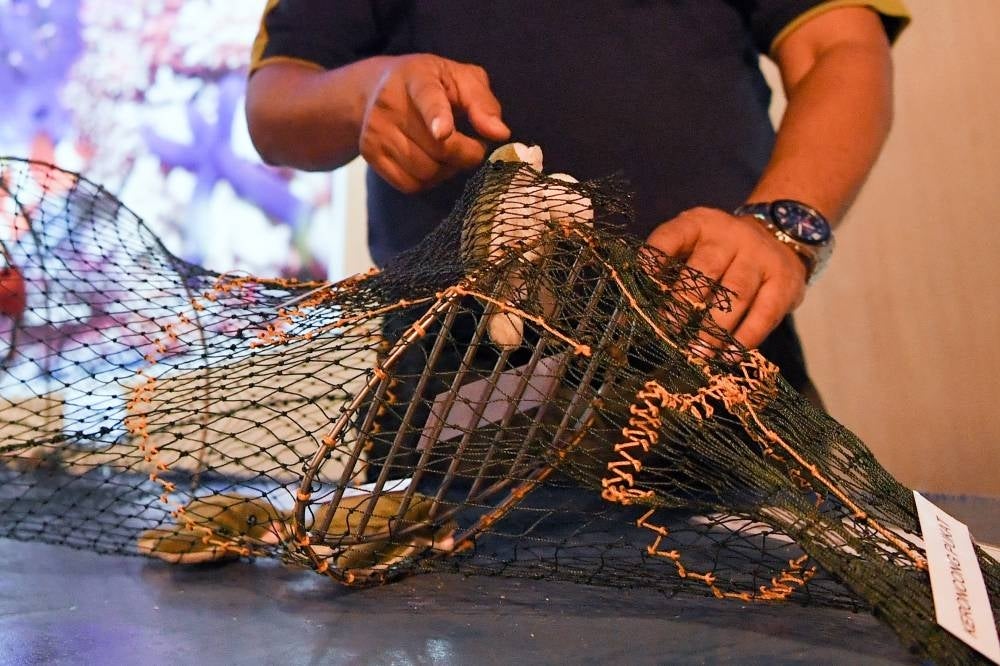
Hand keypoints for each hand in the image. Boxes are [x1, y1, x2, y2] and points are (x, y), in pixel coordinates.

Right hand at [360, 54, 510, 192]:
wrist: (375, 89)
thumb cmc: (432, 83)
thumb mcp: (461, 79)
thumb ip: (483, 103)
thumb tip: (500, 134)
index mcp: (417, 77)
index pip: (427, 98)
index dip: (437, 116)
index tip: (444, 133)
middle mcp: (390, 103)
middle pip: (438, 148)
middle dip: (467, 154)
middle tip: (473, 145)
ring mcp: (376, 131)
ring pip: (426, 171)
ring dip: (448, 170)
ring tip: (450, 152)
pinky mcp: (370, 154)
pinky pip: (410, 185)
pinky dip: (429, 181)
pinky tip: (432, 163)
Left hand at [646, 207, 806, 348]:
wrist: (781, 236)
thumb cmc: (722, 253)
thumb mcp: (695, 246)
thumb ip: (671, 269)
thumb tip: (639, 310)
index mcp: (700, 224)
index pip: (673, 234)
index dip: (656, 254)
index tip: (643, 275)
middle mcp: (732, 236)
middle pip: (706, 269)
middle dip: (684, 302)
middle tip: (670, 329)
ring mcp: (761, 257)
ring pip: (736, 294)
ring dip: (714, 327)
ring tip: (698, 352)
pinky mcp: (785, 282)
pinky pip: (764, 314)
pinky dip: (745, 338)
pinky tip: (728, 356)